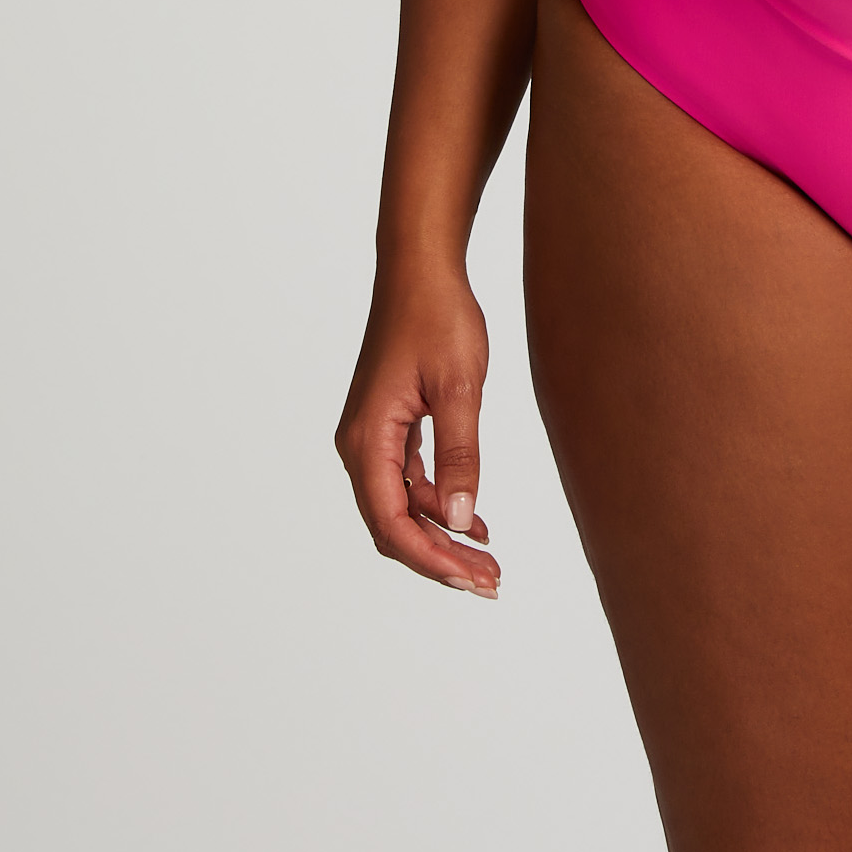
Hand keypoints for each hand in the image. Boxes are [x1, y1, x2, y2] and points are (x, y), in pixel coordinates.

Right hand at [335, 257, 501, 597]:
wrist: (422, 269)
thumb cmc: (438, 317)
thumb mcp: (460, 386)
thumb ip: (461, 454)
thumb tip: (459, 520)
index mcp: (367, 440)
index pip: (392, 524)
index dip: (433, 560)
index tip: (475, 580)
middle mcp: (360, 446)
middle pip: (392, 526)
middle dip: (440, 559)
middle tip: (491, 582)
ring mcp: (372, 438)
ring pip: (401, 508)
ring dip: (442, 536)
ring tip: (489, 560)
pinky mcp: (389, 427)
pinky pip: (408, 482)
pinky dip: (439, 504)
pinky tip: (474, 520)